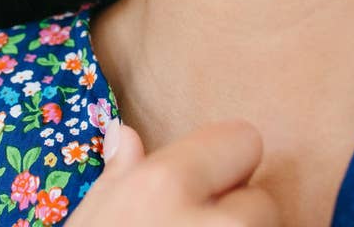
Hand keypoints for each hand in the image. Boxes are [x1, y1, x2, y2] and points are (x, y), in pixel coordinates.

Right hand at [65, 118, 280, 225]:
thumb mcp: (90, 221)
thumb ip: (118, 175)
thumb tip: (125, 135)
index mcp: (165, 186)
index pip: (244, 140)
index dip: (226, 165)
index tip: (209, 186)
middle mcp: (216, 224)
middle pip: (263, 200)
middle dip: (239, 213)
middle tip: (200, 226)